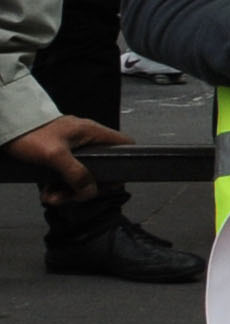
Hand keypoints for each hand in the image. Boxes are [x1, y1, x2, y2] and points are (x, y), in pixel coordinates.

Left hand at [5, 113, 120, 198]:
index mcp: (92, 132)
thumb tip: (90, 191)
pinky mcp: (57, 155)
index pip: (125, 145)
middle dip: (85, 187)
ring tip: (52, 197)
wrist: (5, 125)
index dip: (124, 164)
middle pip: (101, 168)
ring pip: (81, 174)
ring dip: (68, 191)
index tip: (109, 182)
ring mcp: (72, 148)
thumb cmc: (30, 134)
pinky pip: (65, 174)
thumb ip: (77, 174)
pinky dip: (57, 186)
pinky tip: (47, 192)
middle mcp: (86, 139)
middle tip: (71, 197)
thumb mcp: (55, 155)